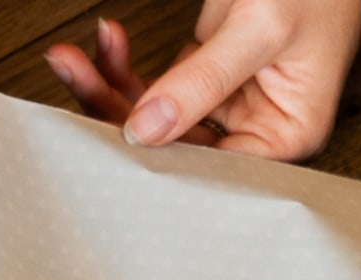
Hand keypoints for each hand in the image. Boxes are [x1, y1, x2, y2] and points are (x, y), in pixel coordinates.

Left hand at [46, 1, 360, 160]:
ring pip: (158, 115)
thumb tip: (147, 130)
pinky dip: (126, 63)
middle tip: (77, 80)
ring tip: (71, 59)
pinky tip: (108, 39)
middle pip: (177, 144)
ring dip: (110, 85)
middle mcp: (258, 124)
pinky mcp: (206, 72)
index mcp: (288, 132)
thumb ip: (203, 79)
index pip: (216, 168)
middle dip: (120, 113)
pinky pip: (158, 82)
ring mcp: (229, 98)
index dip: (163, 161)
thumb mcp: (260, 30)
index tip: (111, 142)